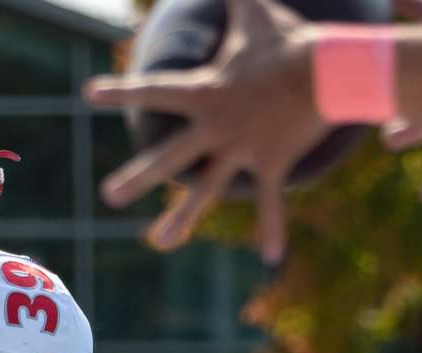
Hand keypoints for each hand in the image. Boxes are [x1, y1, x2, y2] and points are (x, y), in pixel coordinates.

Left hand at [84, 0, 323, 261]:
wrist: (331, 69)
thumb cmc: (289, 39)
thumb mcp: (253, 8)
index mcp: (204, 92)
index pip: (154, 90)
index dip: (122, 91)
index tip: (89, 95)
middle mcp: (216, 126)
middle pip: (169, 158)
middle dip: (139, 178)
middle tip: (109, 197)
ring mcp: (242, 150)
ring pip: (207, 190)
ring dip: (182, 218)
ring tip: (157, 243)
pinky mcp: (272, 165)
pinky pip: (271, 201)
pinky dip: (273, 229)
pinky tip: (271, 259)